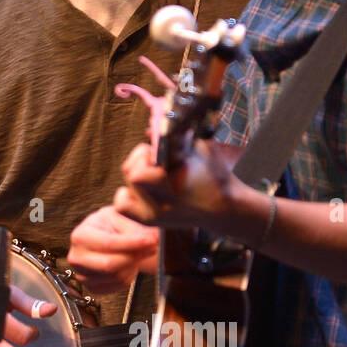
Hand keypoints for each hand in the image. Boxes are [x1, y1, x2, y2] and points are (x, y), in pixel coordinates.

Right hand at [67, 205, 158, 293]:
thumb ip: (133, 225)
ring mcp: (82, 274)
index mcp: (80, 235)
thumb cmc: (113, 223)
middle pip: (110, 265)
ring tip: (138, 251)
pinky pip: (118, 286)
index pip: (108, 244)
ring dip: (133, 264)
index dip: (131, 243)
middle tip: (153, 246)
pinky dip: (129, 275)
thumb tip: (151, 238)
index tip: (152, 240)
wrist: (107, 236)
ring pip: (117, 277)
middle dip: (135, 256)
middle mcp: (76, 257)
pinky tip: (129, 263)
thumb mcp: (120, 215)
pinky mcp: (92, 287)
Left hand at [114, 138, 241, 229]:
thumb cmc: (215, 177)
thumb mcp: (203, 149)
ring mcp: (155, 212)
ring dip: (136, 174)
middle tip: (158, 161)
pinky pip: (122, 205)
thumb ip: (180, 136)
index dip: (152, 150)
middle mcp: (163, 199)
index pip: (146, 158)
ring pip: (127, 185)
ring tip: (154, 174)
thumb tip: (154, 126)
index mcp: (177, 180)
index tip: (163, 149)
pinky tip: (143, 190)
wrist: (224, 209)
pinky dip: (128, 194)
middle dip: (142, 160)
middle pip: (131, 171)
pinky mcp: (149, 220)